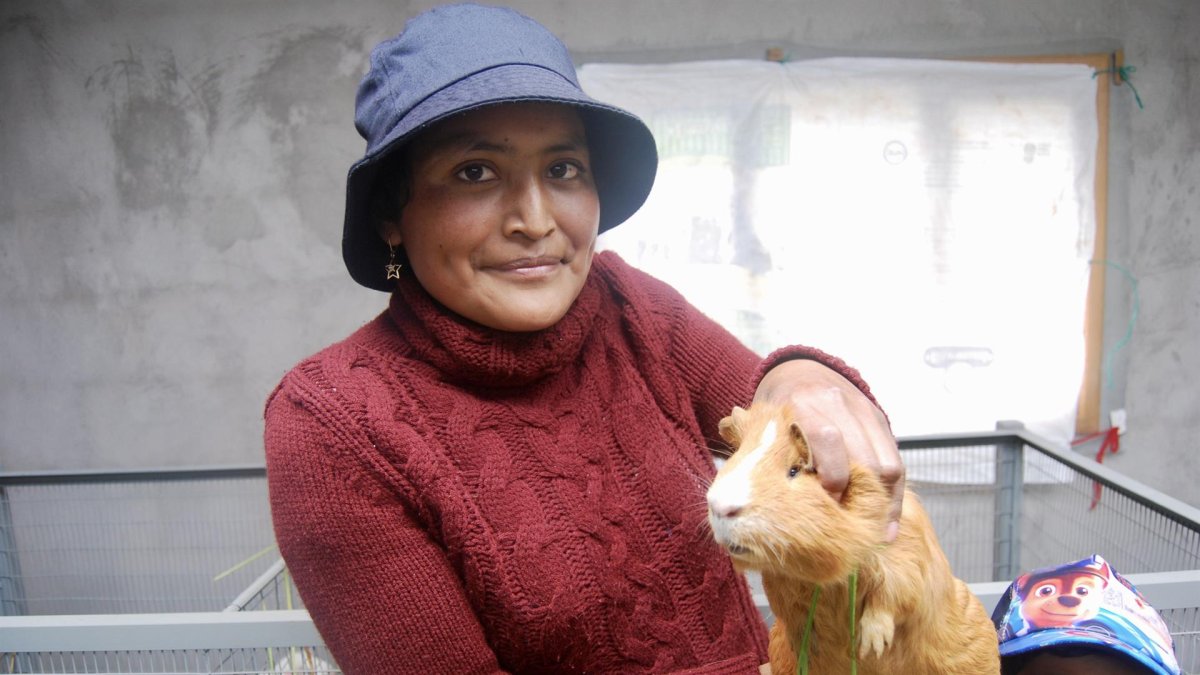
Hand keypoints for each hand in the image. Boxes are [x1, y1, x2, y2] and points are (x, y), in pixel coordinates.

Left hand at [754, 359, 903, 541]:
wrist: (801, 370)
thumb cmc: (776, 408)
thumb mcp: (761, 421)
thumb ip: (752, 453)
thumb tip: (726, 504)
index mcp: (802, 404)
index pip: (827, 439)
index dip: (831, 478)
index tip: (825, 508)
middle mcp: (838, 404)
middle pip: (863, 458)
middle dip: (857, 497)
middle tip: (845, 528)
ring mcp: (864, 411)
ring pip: (886, 464)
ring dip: (880, 503)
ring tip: (870, 533)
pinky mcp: (880, 421)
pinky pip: (896, 463)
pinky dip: (893, 497)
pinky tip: (886, 526)